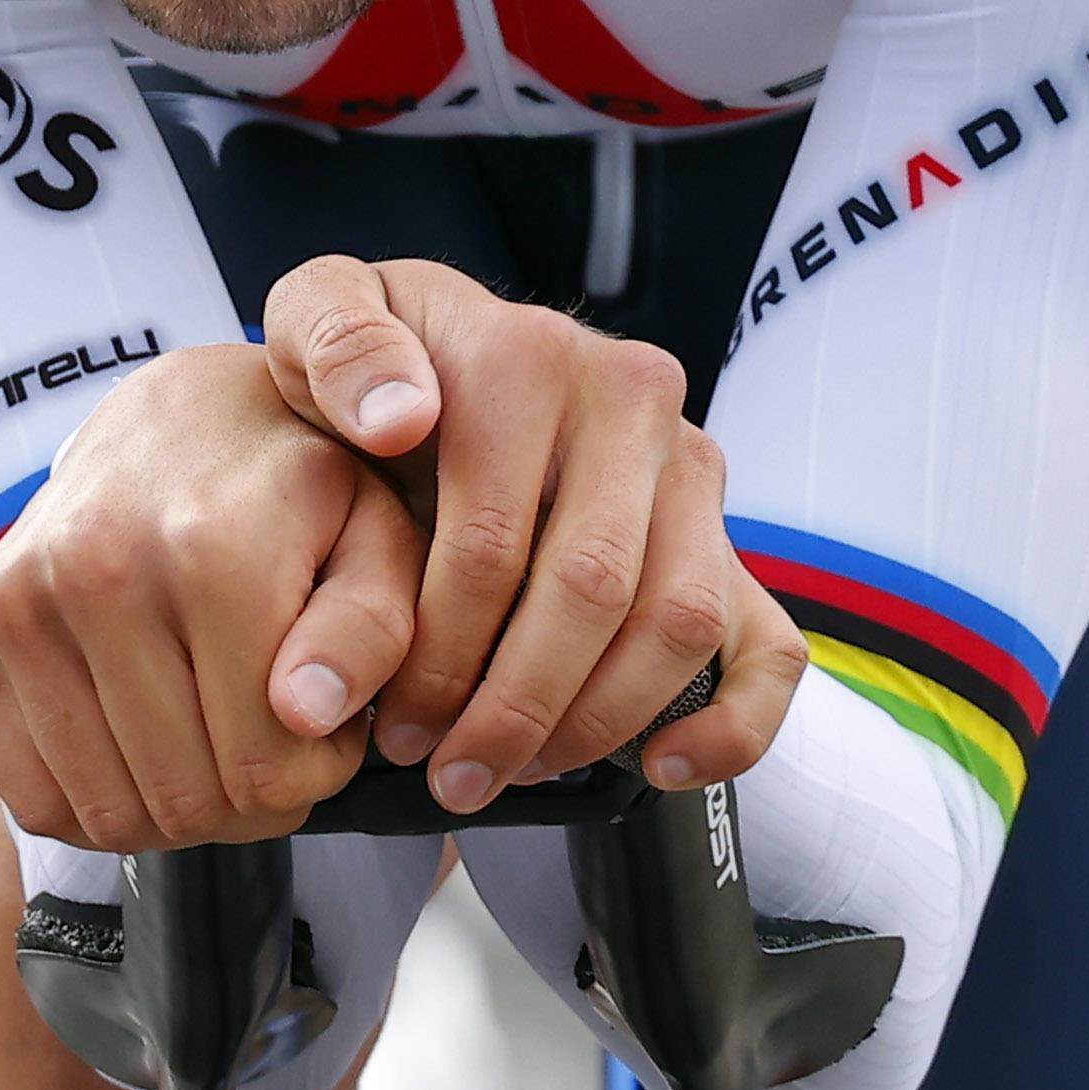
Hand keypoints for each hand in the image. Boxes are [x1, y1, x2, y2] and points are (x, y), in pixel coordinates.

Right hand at [0, 343, 427, 848]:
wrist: (175, 420)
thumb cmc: (297, 491)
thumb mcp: (379, 538)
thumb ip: (372, 629)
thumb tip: (305, 712)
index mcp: (212, 549)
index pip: (267, 773)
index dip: (316, 776)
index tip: (328, 726)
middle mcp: (97, 570)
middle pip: (185, 802)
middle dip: (248, 799)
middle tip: (271, 736)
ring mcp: (16, 601)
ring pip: (107, 815)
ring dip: (173, 808)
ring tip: (210, 734)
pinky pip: (33, 798)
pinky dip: (95, 800)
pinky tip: (140, 741)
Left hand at [258, 254, 804, 807]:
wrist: (444, 354)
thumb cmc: (375, 366)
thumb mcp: (318, 316)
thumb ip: (335, 342)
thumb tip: (400, 418)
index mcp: (531, 356)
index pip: (495, 539)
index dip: (441, 653)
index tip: (393, 723)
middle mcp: (631, 402)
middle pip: (592, 589)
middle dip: (514, 706)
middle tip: (452, 773)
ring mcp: (690, 469)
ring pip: (678, 620)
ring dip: (598, 721)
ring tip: (516, 772)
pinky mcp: (726, 532)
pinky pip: (770, 644)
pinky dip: (732, 725)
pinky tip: (659, 768)